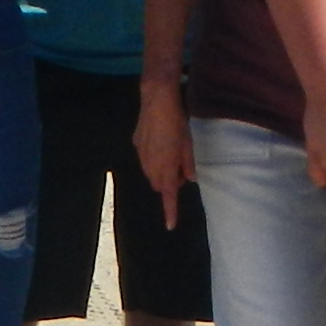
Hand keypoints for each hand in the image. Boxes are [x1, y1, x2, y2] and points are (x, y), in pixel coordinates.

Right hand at [134, 79, 196, 229]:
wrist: (156, 100)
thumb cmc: (177, 122)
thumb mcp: (188, 144)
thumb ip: (188, 164)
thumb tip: (189, 179)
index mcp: (167, 168)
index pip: (169, 196)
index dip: (170, 212)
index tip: (170, 226)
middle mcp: (151, 166)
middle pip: (160, 185)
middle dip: (170, 182)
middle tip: (182, 166)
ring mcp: (141, 156)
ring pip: (151, 173)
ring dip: (161, 171)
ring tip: (171, 152)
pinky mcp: (136, 145)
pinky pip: (145, 159)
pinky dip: (153, 158)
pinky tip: (159, 141)